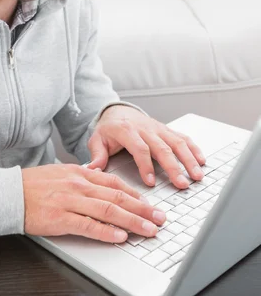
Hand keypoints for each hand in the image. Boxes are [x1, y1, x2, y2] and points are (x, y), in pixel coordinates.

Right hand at [22, 163, 166, 243]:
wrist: (8, 193)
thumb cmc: (33, 185)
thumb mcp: (61, 173)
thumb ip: (83, 178)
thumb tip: (103, 184)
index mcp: (80, 173)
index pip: (115, 183)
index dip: (137, 195)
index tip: (151, 205)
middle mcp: (79, 185)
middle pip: (118, 197)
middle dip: (143, 209)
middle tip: (161, 219)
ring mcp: (70, 201)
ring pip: (109, 211)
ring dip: (133, 221)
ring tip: (149, 230)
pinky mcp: (61, 218)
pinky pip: (89, 225)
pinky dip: (107, 232)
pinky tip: (120, 237)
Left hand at [87, 106, 205, 188]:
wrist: (118, 111)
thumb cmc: (108, 129)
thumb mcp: (97, 140)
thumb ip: (97, 155)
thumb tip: (93, 170)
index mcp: (127, 130)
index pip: (139, 148)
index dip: (146, 165)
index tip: (152, 182)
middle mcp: (145, 128)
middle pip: (162, 148)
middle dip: (174, 167)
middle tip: (182, 184)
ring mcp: (158, 128)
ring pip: (177, 143)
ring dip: (189, 159)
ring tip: (197, 176)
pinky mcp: (167, 130)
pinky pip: (183, 138)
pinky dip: (194, 149)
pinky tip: (202, 162)